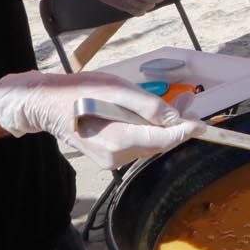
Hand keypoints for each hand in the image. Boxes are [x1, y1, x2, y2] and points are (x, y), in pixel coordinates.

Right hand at [0, 72, 203, 167]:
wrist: (46, 105)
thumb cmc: (78, 92)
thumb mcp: (116, 89)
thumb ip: (147, 105)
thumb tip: (174, 118)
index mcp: (119, 140)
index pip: (164, 140)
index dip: (186, 131)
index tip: (203, 124)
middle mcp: (117, 157)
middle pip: (159, 143)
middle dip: (177, 123)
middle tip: (190, 99)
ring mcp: (112, 160)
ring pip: (150, 144)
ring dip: (164, 124)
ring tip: (177, 100)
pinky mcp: (109, 157)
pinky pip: (138, 143)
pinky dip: (149, 128)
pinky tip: (152, 112)